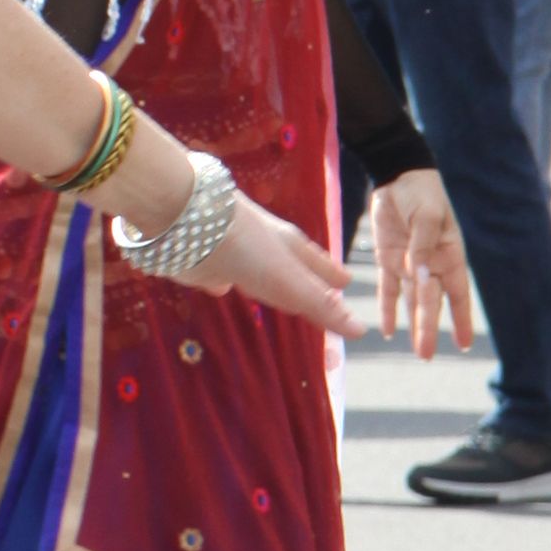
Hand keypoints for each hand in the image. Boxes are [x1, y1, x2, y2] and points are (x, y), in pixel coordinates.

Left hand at [196, 194, 358, 337]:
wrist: (188, 220)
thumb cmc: (249, 250)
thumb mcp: (291, 282)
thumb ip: (320, 306)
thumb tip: (361, 330)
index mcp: (292, 249)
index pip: (320, 267)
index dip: (332, 277)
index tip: (345, 284)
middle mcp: (266, 249)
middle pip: (290, 269)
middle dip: (302, 282)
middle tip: (314, 293)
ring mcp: (234, 254)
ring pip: (256, 273)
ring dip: (265, 284)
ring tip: (272, 294)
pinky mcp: (204, 263)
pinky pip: (220, 275)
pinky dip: (224, 283)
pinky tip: (221, 288)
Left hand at [369, 165, 476, 357]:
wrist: (397, 175)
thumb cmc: (422, 192)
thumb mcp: (428, 215)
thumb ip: (423, 245)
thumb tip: (421, 275)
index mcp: (449, 254)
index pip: (458, 292)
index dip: (461, 318)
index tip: (464, 344)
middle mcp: (431, 265)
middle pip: (431, 302)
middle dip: (429, 328)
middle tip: (426, 355)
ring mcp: (409, 264)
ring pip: (412, 301)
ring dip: (413, 325)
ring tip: (417, 351)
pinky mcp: (388, 259)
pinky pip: (389, 289)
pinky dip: (388, 308)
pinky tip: (388, 330)